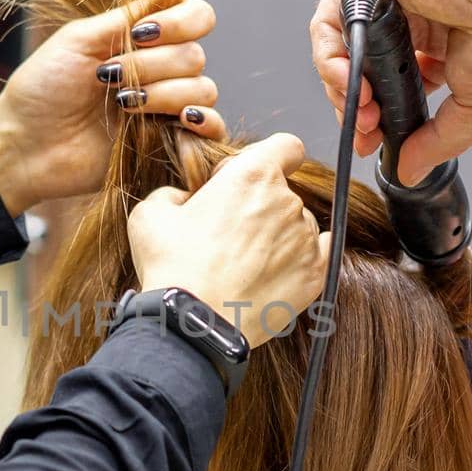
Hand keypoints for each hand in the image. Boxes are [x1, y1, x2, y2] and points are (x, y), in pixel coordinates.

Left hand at [0, 0, 223, 216]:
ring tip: (122, 104)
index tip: (139, 35)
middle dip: (153, 65)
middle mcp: (161, 69)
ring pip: (203, 89)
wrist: (25, 145)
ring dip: (164, 94)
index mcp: (143, 39)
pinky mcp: (169, 142)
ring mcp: (166, 106)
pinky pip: (213, 128)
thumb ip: (130, 15)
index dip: (178, 23)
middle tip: (108, 77)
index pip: (195, 16)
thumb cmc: (43, 89)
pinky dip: (203, 121)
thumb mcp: (80, 39)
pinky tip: (178, 121)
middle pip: (195, 55)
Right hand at [127, 133, 330, 349]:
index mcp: (252, 176)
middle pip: (285, 191)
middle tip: (229, 233)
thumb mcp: (150, 214)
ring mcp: (305, 239)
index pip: (286, 146)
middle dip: (261, 206)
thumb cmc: (173, 268)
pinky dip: (302, 257)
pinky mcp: (316, 274)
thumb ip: (174, 194)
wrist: (195, 324)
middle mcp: (287, 201)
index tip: (249, 177)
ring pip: (298, 225)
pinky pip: (320, 252)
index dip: (269, 157)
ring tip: (244, 264)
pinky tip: (277, 270)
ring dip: (278, 235)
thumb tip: (185, 199)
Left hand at [309, 0, 471, 185]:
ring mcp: (387, 0)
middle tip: (365, 133)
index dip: (381, 119)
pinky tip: (347, 80)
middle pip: (365, 74)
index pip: (397, 87)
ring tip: (365, 110)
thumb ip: (439, 142)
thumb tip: (410, 172)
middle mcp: (413, 21)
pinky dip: (329, 58)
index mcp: (444, 46)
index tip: (374, 145)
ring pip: (343, 53)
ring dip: (345, 90)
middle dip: (360, 110)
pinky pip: (329, 25)